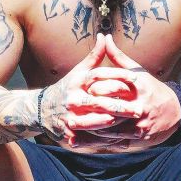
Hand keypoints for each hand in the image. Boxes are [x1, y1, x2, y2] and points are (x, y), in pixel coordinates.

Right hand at [41, 34, 142, 152]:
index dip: (118, 80)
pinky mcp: (69, 135)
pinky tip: (121, 143)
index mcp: (76, 84)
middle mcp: (72, 101)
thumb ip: (94, 56)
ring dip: (115, 127)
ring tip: (131, 127)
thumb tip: (104, 36)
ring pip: (96, 125)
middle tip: (139, 111)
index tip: (135, 81)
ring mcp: (70, 119)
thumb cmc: (66, 88)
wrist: (41, 110)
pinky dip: (106, 143)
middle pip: (99, 104)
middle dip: (120, 108)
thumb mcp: (78, 72)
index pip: (99, 80)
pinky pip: (90, 141)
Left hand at [84, 35, 180, 150]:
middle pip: (113, 108)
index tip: (85, 87)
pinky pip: (118, 141)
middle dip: (93, 110)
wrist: (177, 113)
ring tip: (74, 127)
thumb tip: (104, 38)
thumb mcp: (138, 72)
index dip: (99, 87)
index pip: (116, 85)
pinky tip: (86, 141)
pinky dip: (101, 142)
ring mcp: (141, 124)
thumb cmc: (152, 89)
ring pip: (113, 128)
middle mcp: (141, 106)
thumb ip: (118, 57)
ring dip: (92, 129)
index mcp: (140, 87)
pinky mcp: (140, 139)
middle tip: (73, 109)